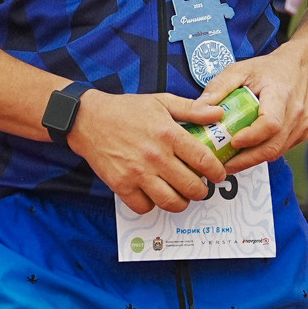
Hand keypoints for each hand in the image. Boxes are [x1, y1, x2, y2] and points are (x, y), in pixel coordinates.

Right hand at [66, 90, 229, 215]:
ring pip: (171, 202)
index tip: (219, 174)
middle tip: (201, 187)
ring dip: (181, 202)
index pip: (203, 160)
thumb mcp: (161, 101)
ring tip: (182, 195)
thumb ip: (192, 109)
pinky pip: (145, 207)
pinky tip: (154, 193)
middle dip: (202, 191)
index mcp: (168, 134)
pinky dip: (152, 204)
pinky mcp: (121, 185)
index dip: (216, 171)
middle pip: (191, 186)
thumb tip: (218, 114)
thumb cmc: (127, 110)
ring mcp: (137, 173)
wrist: (88, 119)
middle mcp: (155, 156)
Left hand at [196, 45, 307, 175]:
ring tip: (230, 163)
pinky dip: (262, 154)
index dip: (252, 137)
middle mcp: (295, 112)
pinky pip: (280, 149)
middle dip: (247, 160)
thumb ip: (219, 87)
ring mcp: (301, 125)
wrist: (299, 68)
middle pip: (273, 146)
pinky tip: (246, 153)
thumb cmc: (267, 70)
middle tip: (223, 166)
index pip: (271, 123)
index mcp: (280, 94)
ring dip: (252, 160)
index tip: (233, 142)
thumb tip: (199, 109)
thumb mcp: (240, 70)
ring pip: (276, 152)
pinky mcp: (301, 133)